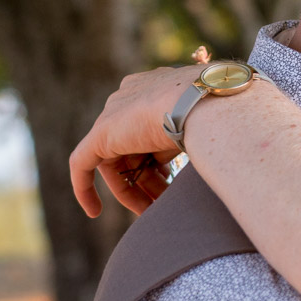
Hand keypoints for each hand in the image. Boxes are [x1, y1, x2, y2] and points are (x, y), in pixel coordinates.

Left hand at [70, 67, 202, 217]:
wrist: (206, 103)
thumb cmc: (218, 112)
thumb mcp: (206, 124)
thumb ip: (194, 136)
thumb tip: (207, 155)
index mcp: (156, 88)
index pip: (148, 129)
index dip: (159, 159)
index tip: (172, 179)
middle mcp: (131, 96)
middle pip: (132, 147)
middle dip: (148, 179)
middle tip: (164, 202)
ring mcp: (114, 113)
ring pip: (115, 161)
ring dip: (132, 190)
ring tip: (152, 211)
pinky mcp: (100, 133)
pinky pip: (82, 164)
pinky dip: (85, 188)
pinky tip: (94, 212)